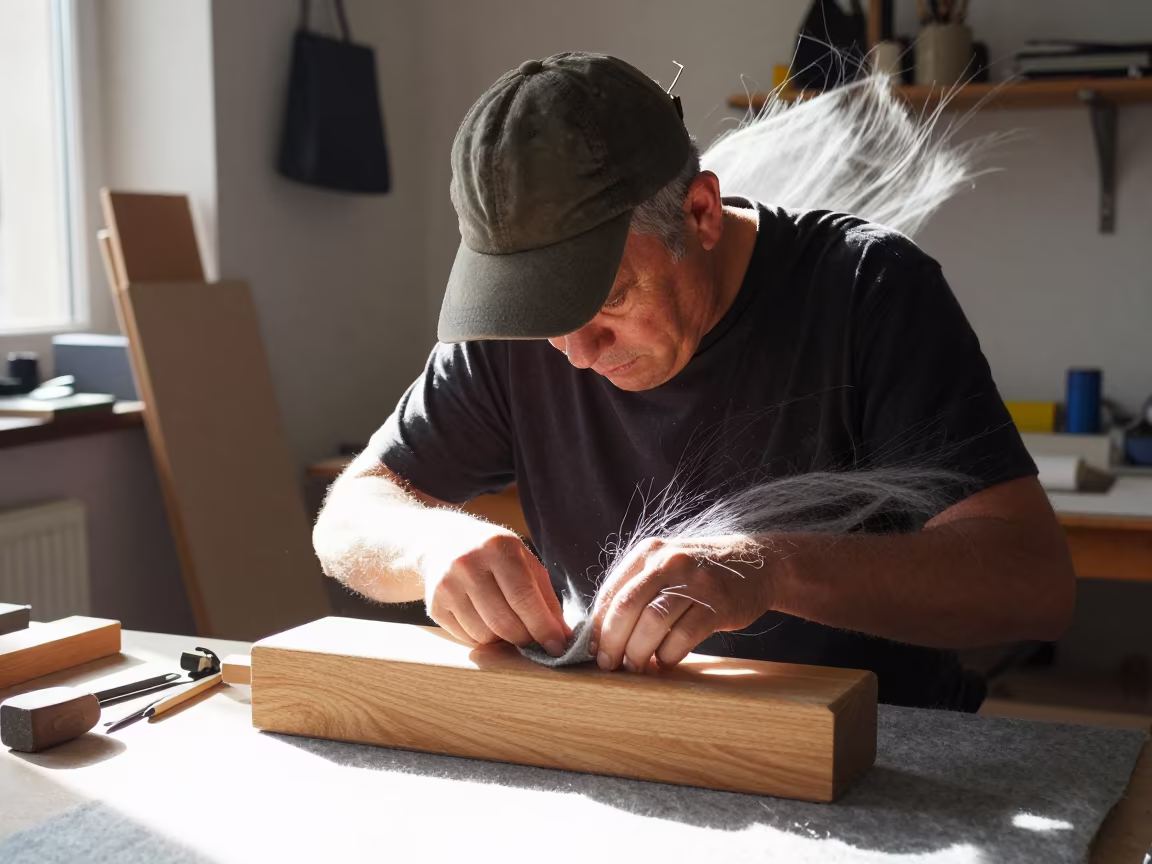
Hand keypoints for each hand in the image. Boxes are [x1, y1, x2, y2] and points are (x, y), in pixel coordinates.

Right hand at [423, 521, 569, 655]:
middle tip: (536, 643)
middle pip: (504, 621)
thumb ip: (546, 598)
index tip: (558, 647)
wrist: (442, 542)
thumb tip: (562, 637)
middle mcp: (468, 563)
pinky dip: (483, 640)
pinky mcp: (434, 604)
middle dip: (526, 640)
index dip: (543, 627)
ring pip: (484, 635)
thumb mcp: (525, 562)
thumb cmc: (494, 554)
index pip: (523, 597)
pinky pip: (466, 638)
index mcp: (498, 548)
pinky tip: (486, 623)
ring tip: (509, 627)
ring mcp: (447, 585)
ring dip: (503, 641)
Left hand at [589, 535, 773, 672]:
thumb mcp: (667, 565)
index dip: (598, 627)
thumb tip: (602, 632)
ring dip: (639, 652)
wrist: (758, 564)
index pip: (611, 592)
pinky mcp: (717, 605)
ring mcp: (695, 582)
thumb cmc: (702, 573)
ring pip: (652, 624)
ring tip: (637, 667)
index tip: (594, 650)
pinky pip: (682, 637)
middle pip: (627, 608)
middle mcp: (669, 562)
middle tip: (610, 665)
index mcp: (649, 552)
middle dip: (613, 643)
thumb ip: (637, 589)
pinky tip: (666, 660)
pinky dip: (668, 655)